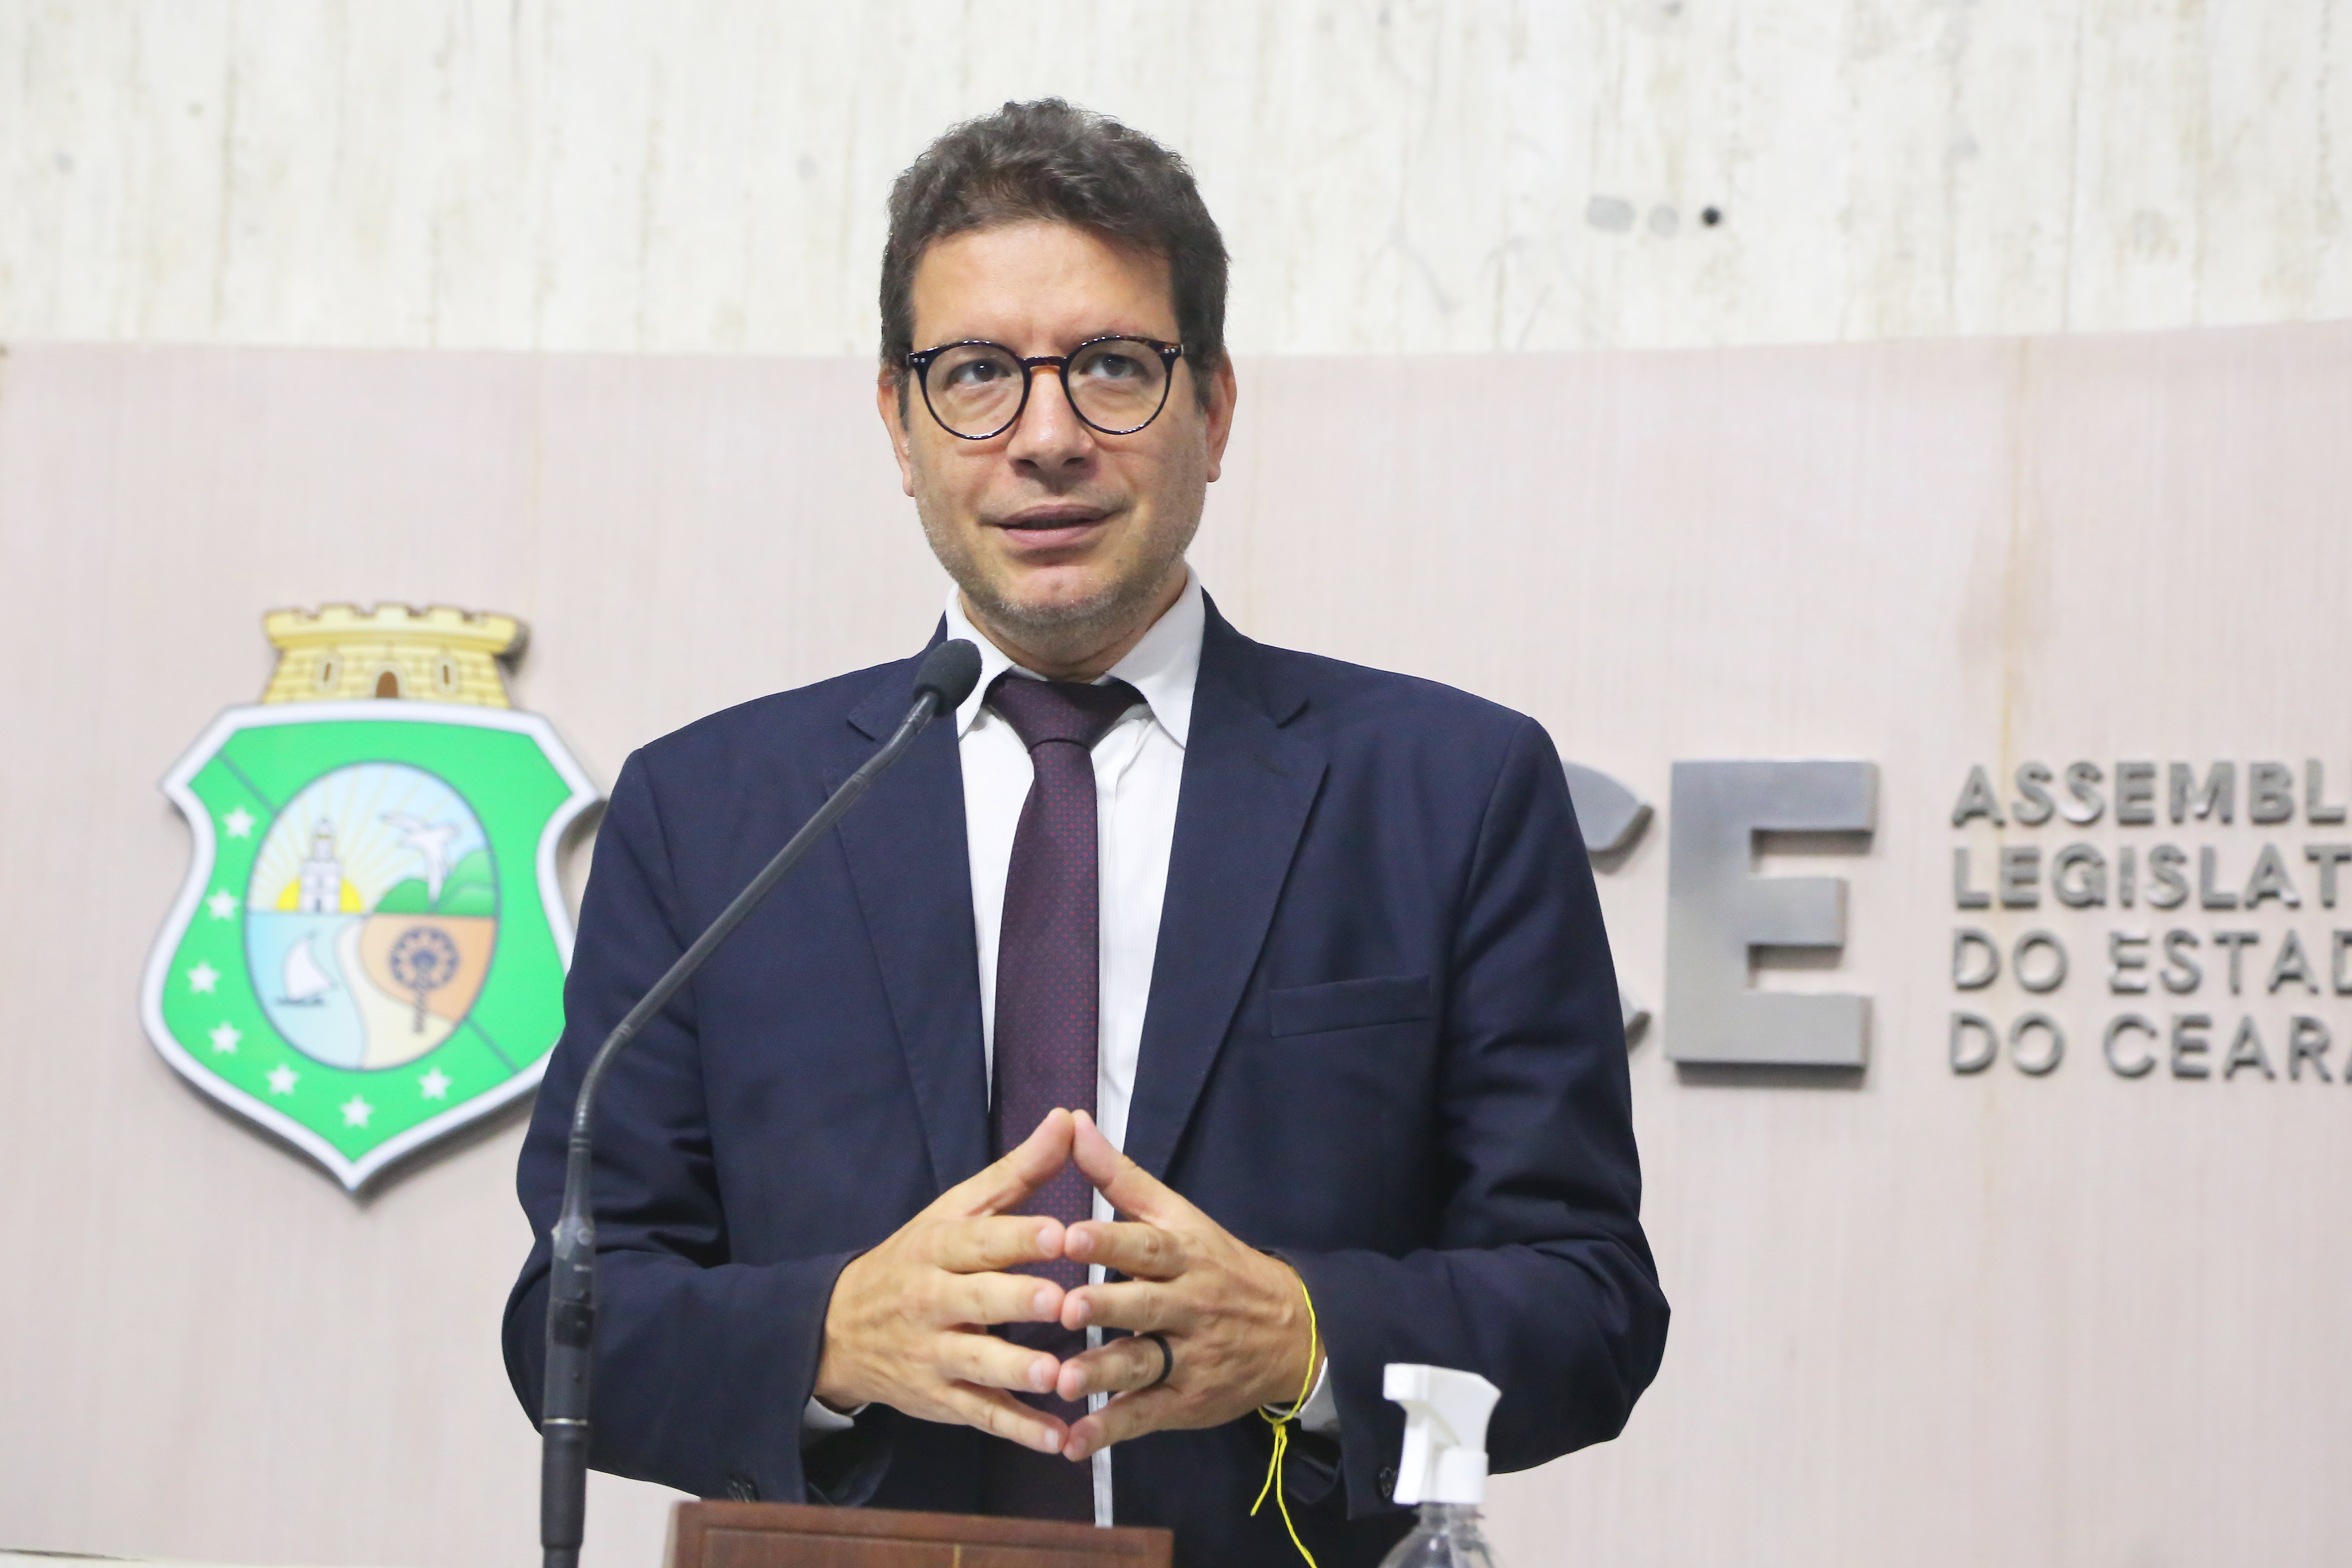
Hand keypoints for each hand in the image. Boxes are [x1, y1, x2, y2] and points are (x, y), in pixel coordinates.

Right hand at [814, 1108, 1079, 1453]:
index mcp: (940, 1248)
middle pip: (977, 1300)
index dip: (1018, 1236)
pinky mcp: (941, 1399)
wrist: (839, 1328)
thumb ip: (1019, 1172)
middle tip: (1062, 1300)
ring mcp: (935, 1354)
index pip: (980, 1239)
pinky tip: (1059, 1439)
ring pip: (978, 1364)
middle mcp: (933, 1301)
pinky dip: (1019, 1429)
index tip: (1059, 1231)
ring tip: (1060, 1375)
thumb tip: (1069, 1118)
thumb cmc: (919, 1258)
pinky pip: (982, 1415)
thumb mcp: (958, 1209)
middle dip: (1018, 1301)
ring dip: (1019, 1371)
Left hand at [1051, 1111, 1320, 1459]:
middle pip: (1145, 1305)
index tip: (1071, 1233)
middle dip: (1106, 1306)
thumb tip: (1073, 1123)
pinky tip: (1072, 1444)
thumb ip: (1121, 1177)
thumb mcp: (1178, 1216)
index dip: (1110, 1239)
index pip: (1147, 1244)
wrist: (1293, 1329)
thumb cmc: (1217, 1264)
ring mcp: (1189, 1356)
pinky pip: (1146, 1416)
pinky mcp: (1187, 1401)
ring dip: (1103, 1375)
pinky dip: (1110, 1432)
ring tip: (1062, 1382)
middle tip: (1064, 1307)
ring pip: (1144, 1365)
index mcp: (1184, 1254)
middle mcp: (1189, 1305)